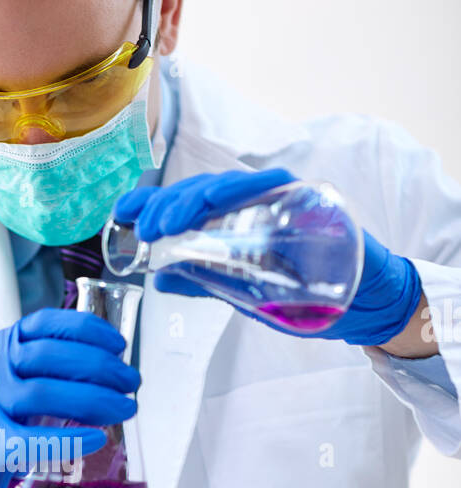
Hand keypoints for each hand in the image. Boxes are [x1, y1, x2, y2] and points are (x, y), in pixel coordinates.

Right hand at [0, 309, 139, 487]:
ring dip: (93, 399)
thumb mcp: (17, 384)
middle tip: (132, 383)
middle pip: (48, 357)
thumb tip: (112, 372)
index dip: (86, 329)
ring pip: (42, 394)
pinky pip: (30, 439)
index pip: (44, 323)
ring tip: (124, 408)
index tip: (118, 345)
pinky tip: (95, 439)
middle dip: (100, 367)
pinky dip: (68, 439)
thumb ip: (51, 373)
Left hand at [114, 169, 422, 346]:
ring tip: (170, 219)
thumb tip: (158, 275)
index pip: (187, 203)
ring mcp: (283, 198)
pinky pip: (277, 184)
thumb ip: (204, 279)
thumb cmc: (305, 294)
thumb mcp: (244, 292)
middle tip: (146, 226)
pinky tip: (223, 196)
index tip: (123, 212)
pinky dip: (248, 188)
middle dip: (170, 204)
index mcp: (236, 221)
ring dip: (199, 197)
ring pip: (232, 184)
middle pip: (204, 190)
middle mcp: (255, 203)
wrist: (363, 303)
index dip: (154, 201)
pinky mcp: (310, 200)